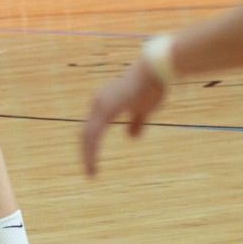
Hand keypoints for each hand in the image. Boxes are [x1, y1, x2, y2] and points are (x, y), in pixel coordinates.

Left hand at [80, 60, 166, 176]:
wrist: (156, 71)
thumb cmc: (151, 86)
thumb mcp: (143, 109)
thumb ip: (136, 122)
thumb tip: (131, 138)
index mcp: (105, 104)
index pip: (92, 129)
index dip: (91, 146)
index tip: (92, 162)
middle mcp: (98, 104)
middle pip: (86, 133)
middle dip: (86, 153)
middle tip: (89, 172)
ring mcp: (100, 105)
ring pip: (87, 136)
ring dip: (87, 155)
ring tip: (90, 173)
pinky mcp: (106, 109)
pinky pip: (93, 134)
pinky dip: (91, 150)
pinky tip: (93, 163)